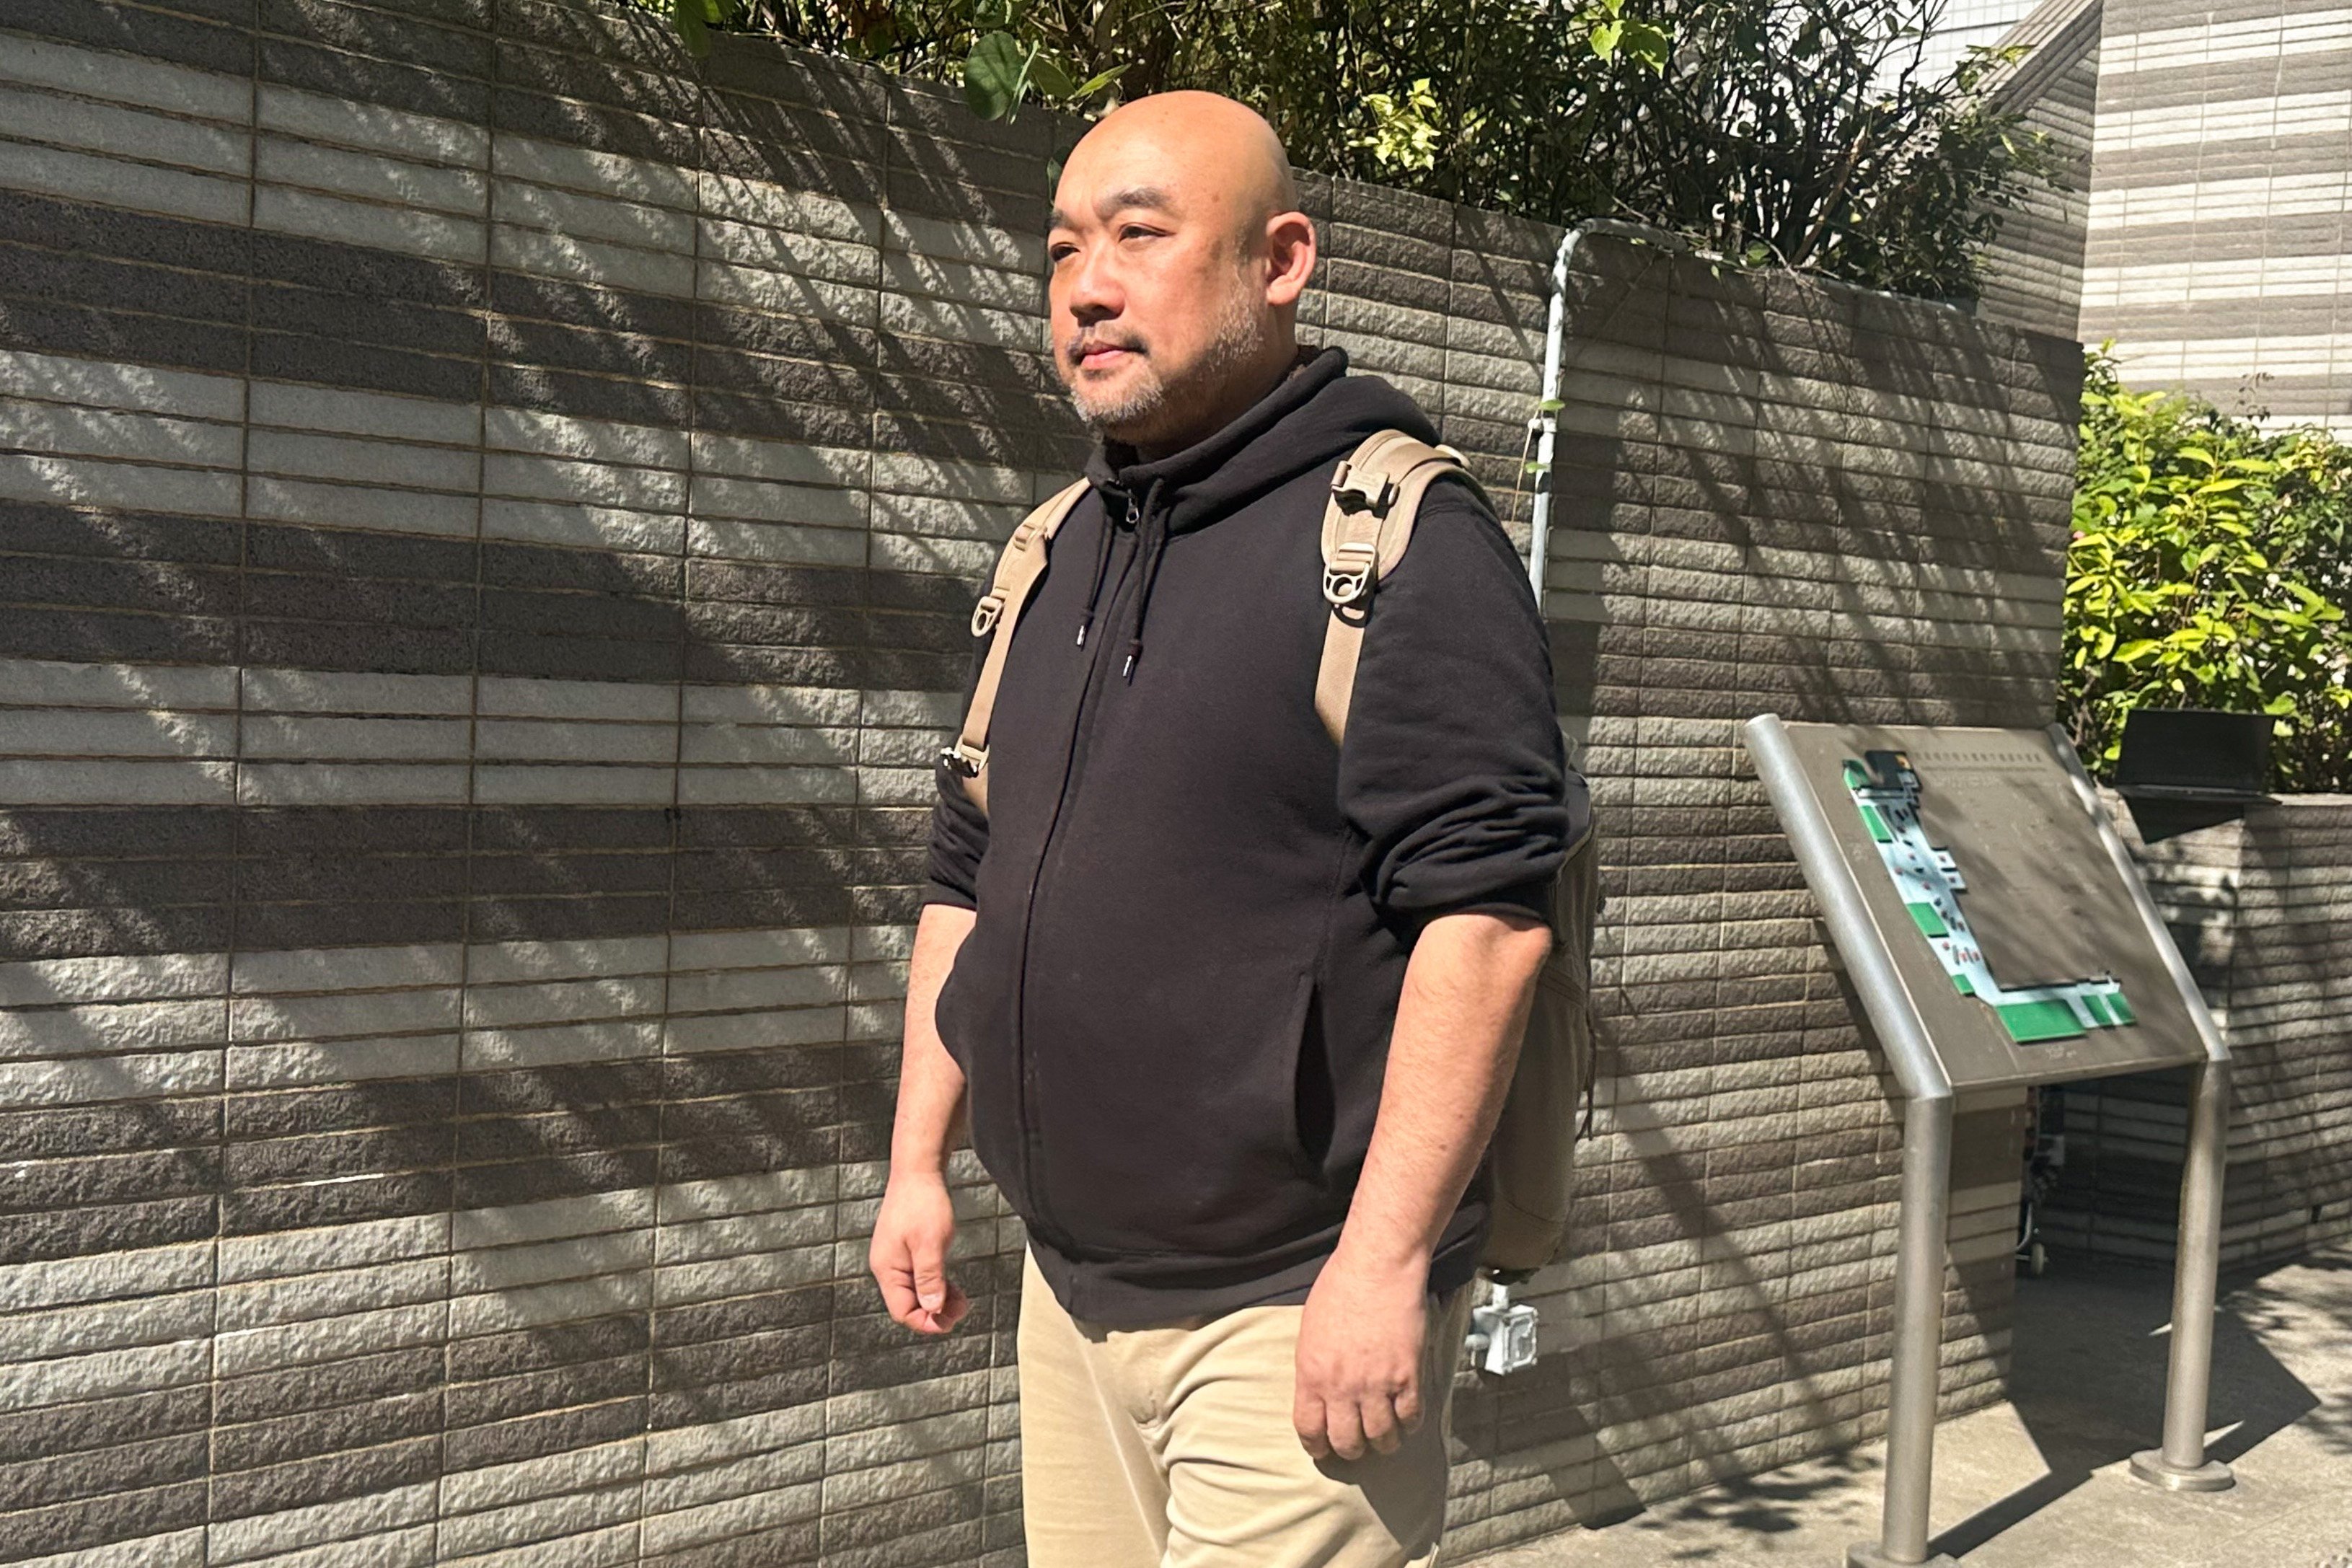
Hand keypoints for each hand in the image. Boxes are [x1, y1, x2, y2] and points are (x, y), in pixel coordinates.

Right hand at [869, 1172, 970, 1334]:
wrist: (918, 1171)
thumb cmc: (923, 1203)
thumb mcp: (931, 1243)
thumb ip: (930, 1278)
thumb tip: (932, 1309)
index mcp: (887, 1269)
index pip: (902, 1311)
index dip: (926, 1321)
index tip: (950, 1321)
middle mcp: (887, 1267)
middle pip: (908, 1305)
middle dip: (935, 1312)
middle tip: (962, 1310)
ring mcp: (896, 1259)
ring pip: (916, 1293)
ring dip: (938, 1300)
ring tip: (962, 1300)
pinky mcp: (906, 1250)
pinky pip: (919, 1278)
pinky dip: (936, 1286)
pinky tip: (953, 1286)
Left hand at [1293, 1247, 1429, 1460]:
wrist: (1378, 1267)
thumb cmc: (1340, 1288)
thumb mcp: (1310, 1330)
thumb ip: (1313, 1366)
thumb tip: (1318, 1392)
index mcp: (1311, 1374)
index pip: (1309, 1429)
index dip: (1317, 1447)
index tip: (1324, 1450)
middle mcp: (1341, 1386)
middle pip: (1347, 1442)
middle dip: (1352, 1449)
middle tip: (1359, 1445)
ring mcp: (1376, 1384)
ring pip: (1381, 1437)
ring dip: (1384, 1443)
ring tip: (1386, 1437)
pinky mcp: (1407, 1376)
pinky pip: (1410, 1418)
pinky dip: (1409, 1425)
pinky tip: (1407, 1420)